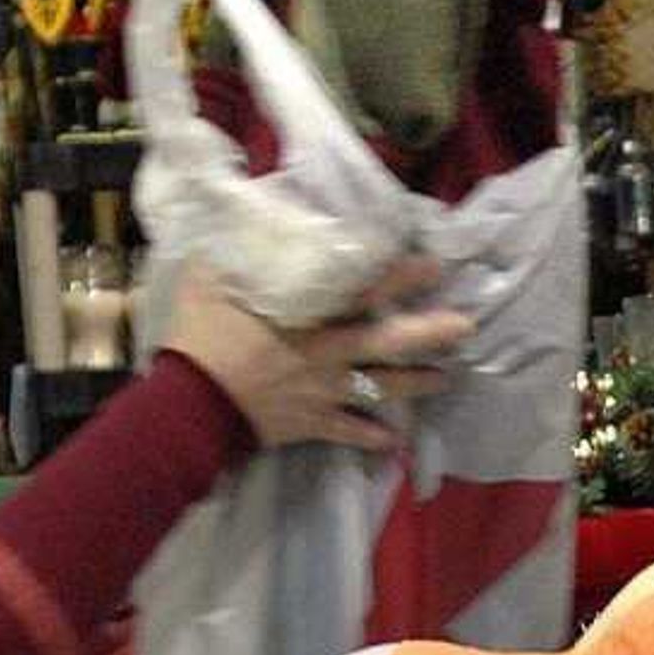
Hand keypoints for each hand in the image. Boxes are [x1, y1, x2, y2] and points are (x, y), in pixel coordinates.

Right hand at [164, 259, 468, 453]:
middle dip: (431, 335)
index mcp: (307, 316)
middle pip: (389, 344)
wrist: (187, 405)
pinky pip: (348, 432)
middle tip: (466, 327)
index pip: (364, 292)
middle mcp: (325, 354)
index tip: (434, 267)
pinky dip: (372, 437)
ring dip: (416, 385)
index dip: (402, 278)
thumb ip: (237, 249)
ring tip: (445, 379)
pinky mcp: (309, 424)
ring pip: (381, 389)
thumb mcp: (211, 278)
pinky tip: (393, 441)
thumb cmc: (200, 337)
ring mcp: (321, 392)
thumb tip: (246, 213)